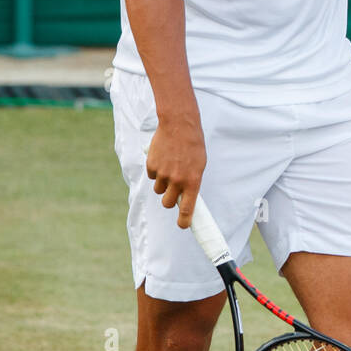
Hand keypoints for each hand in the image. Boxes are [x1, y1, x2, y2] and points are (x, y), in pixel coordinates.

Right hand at [145, 113, 206, 228]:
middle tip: (173, 192)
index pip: (187, 208)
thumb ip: (191, 181)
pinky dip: (156, 171)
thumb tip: (185, 197)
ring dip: (163, 183)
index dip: (184, 220)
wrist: (179, 125)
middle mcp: (177, 180)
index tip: (183, 225)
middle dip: (169, 200)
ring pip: (159, 189)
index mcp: (192, 181)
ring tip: (170, 167)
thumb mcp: (199, 165)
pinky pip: (152, 176)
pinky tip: (163, 158)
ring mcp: (163, 174)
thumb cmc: (193, 145)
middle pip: (168, 203)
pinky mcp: (152, 166)